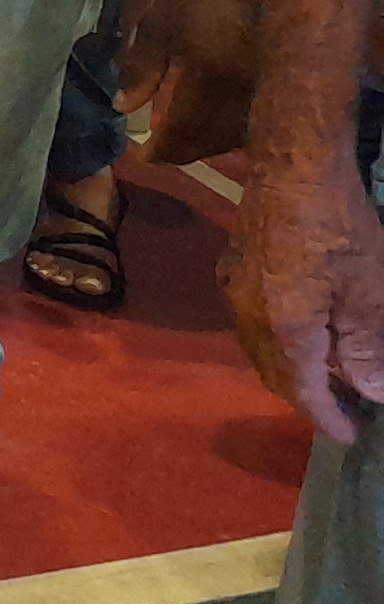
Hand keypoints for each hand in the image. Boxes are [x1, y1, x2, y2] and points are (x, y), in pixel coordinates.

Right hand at [230, 157, 383, 441]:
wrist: (294, 166)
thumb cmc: (341, 229)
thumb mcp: (370, 293)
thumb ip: (368, 348)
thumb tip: (371, 391)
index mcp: (283, 327)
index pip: (301, 390)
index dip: (327, 417)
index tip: (352, 437)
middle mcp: (246, 315)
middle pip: (274, 374)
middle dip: (308, 398)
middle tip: (345, 410)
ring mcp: (234, 289)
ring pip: (260, 349)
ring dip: (292, 369)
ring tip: (329, 373)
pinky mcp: (233, 267)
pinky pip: (253, 323)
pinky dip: (280, 341)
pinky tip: (306, 329)